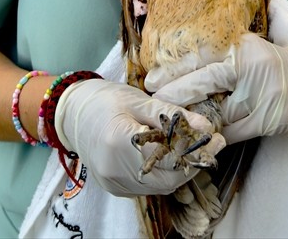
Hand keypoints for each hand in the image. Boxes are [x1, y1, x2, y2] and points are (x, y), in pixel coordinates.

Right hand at [55, 79, 225, 196]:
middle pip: (167, 178)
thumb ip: (173, 115)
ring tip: (194, 148)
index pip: (169, 157)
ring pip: (160, 186)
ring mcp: (114, 183)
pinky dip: (163, 174)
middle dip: (192, 162)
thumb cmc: (104, 99)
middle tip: (211, 145)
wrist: (72, 113)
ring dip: (180, 169)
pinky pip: (148, 186)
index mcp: (120, 143)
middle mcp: (115, 170)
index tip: (216, 139)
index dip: (195, 150)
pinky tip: (171, 156)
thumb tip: (206, 127)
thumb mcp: (138, 100)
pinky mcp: (115, 188)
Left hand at [146, 34, 287, 144]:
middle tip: (152, 97)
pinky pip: (228, 131)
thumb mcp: (272, 30)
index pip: (204, 56)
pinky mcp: (262, 122)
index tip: (153, 76)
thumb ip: (248, 19)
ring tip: (166, 116)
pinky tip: (193, 131)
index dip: (176, 68)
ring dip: (188, 115)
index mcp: (247, 46)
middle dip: (174, 91)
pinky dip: (210, 131)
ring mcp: (256, 99)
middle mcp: (250, 71)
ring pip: (213, 110)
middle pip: (204, 82)